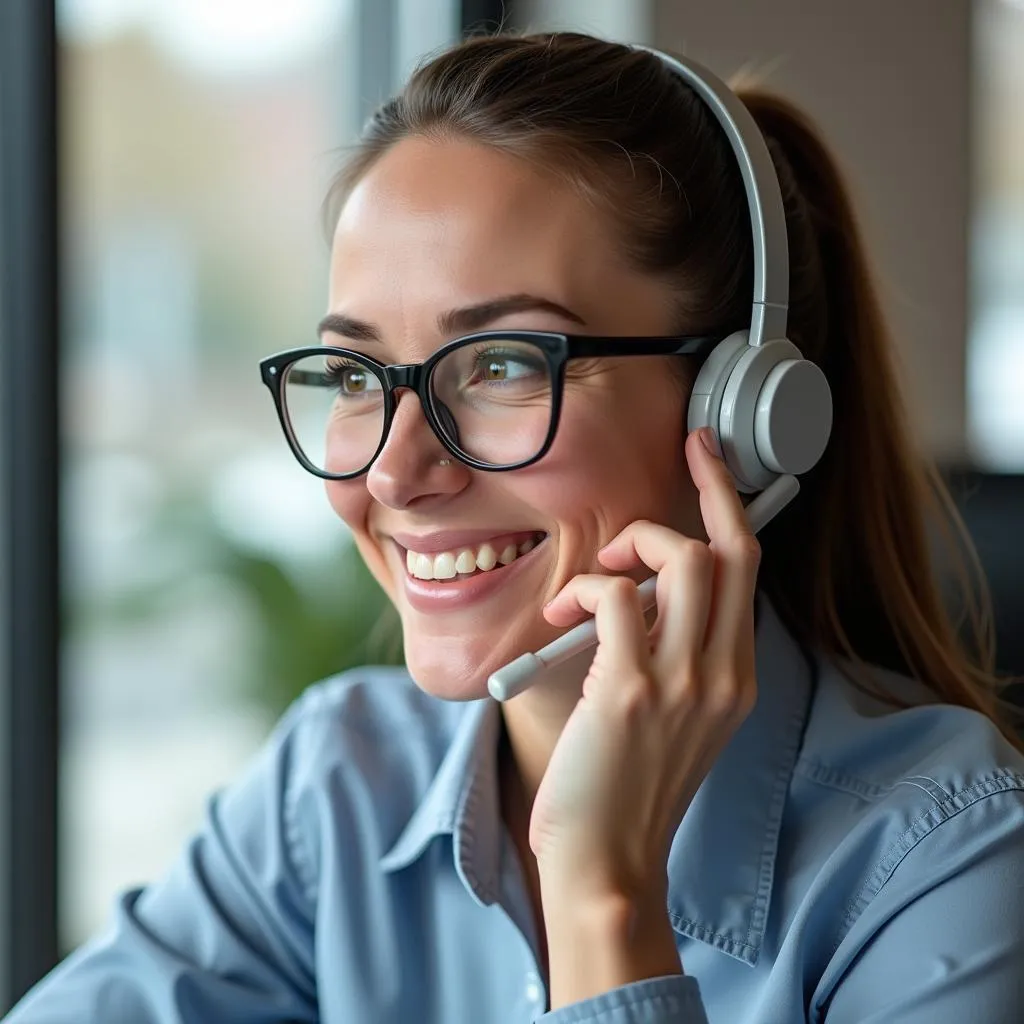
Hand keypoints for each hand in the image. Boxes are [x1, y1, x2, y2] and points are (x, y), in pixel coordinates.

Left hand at [529, 427, 760, 908]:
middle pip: (729, 551)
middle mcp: (723, 673)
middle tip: (681, 455)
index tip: (711, 459)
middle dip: (706, 488)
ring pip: (682, 560)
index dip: (731, 506)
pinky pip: (614, 597)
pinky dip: (585, 589)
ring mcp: (684, 682)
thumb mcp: (677, 720)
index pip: (748, 572)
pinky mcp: (632, 690)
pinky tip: (562, 614)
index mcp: (735, 677)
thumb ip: (676, 656)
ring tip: (593, 584)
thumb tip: (635, 593)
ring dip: (630, 548)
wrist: (608, 863)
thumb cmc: (627, 789)